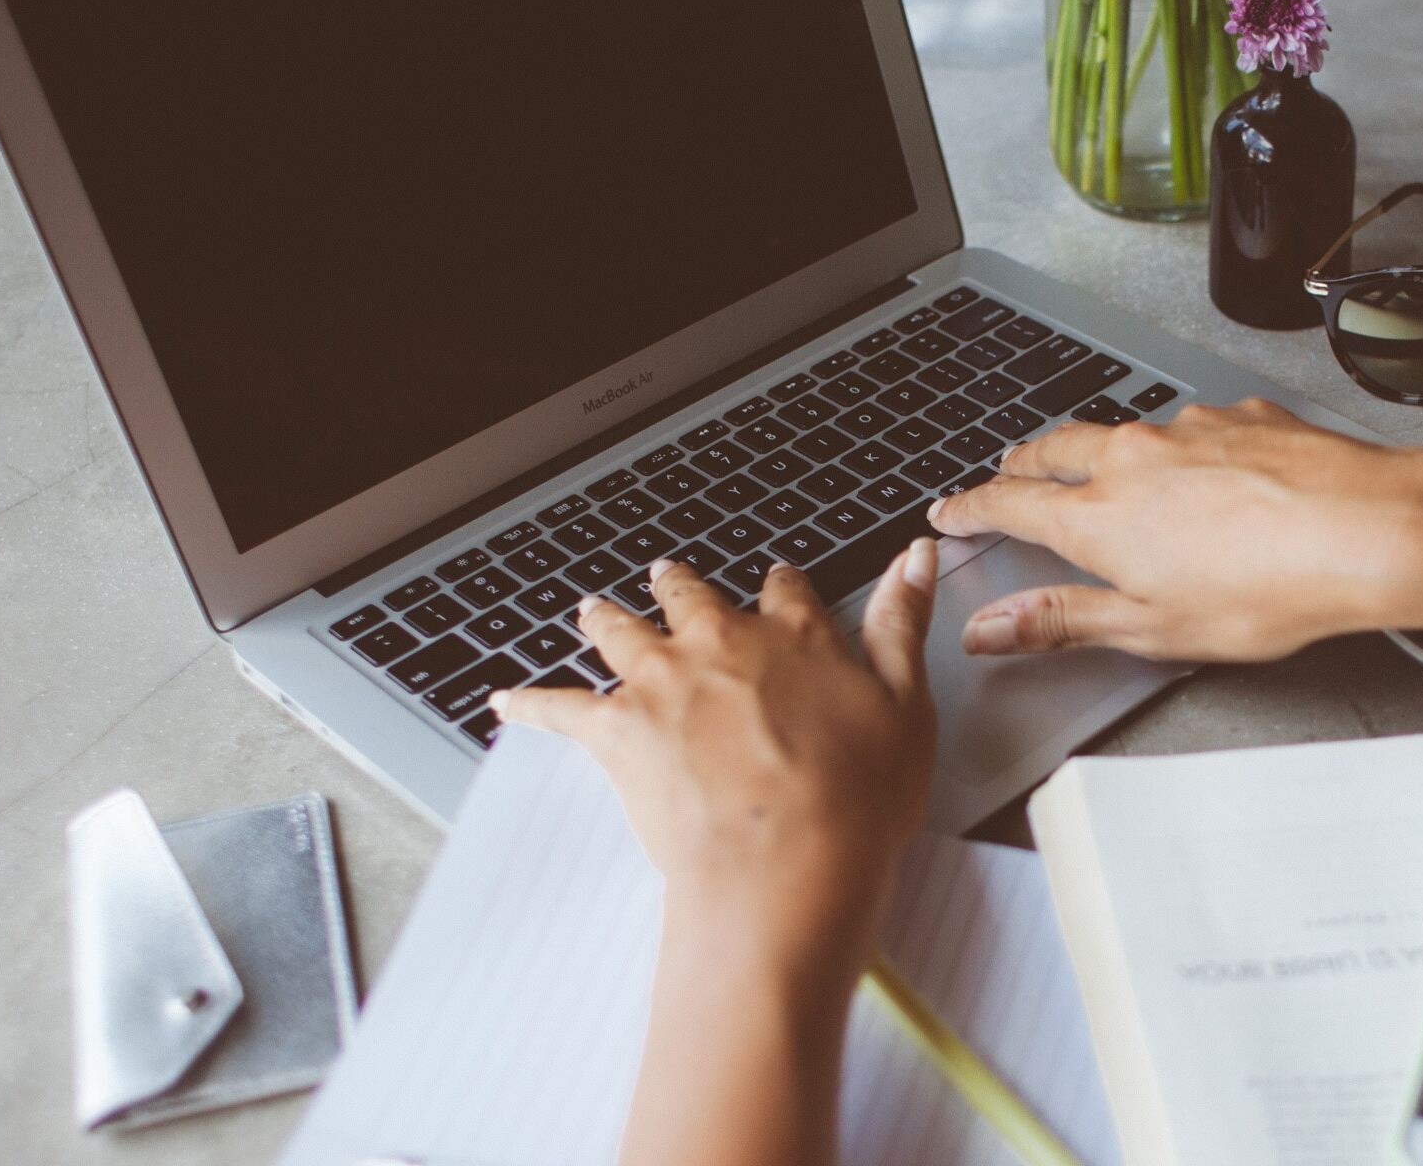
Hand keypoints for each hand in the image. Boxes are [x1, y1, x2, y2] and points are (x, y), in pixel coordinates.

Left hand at [489, 542, 937, 970]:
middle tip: (669, 578)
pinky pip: (559, 707)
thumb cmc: (856, 801)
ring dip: (606, 619)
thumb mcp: (907, 707)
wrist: (784, 864)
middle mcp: (723, 644)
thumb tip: (916, 557)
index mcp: (796, 636)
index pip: (786, 591)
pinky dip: (530, 703)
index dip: (781, 586)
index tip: (777, 581)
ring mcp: (664, 683)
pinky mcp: (617, 731)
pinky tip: (506, 700)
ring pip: (622, 633)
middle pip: (691, 597)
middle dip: (679, 587)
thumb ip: (902, 626)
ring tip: (591, 610)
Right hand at [927, 399, 1422, 659]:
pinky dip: (1181, 447)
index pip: (1009, 503)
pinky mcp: (1242, 416)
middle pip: (1055, 449)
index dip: (971, 508)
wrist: (1365, 531)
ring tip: (1107, 471)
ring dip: (1105, 451)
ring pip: (1126, 433)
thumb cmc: (1268, 589)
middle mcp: (1133, 458)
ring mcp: (1189, 429)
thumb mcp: (1151, 628)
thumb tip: (991, 630)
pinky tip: (1209, 473)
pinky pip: (1194, 427)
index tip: (949, 511)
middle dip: (1023, 462)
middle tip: (1008, 473)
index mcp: (1098, 515)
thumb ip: (1064, 621)